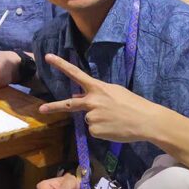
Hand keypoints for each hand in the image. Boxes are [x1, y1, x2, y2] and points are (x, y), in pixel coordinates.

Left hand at [39, 54, 166, 142]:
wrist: (146, 121)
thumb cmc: (132, 104)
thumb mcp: (114, 92)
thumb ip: (95, 94)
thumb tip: (76, 97)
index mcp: (97, 88)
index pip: (76, 73)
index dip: (61, 65)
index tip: (48, 57)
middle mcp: (92, 101)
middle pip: (69, 104)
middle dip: (54, 106)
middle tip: (41, 109)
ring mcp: (92, 117)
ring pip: (88, 119)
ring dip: (98, 121)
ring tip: (115, 120)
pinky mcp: (95, 130)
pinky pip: (94, 131)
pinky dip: (102, 131)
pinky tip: (114, 128)